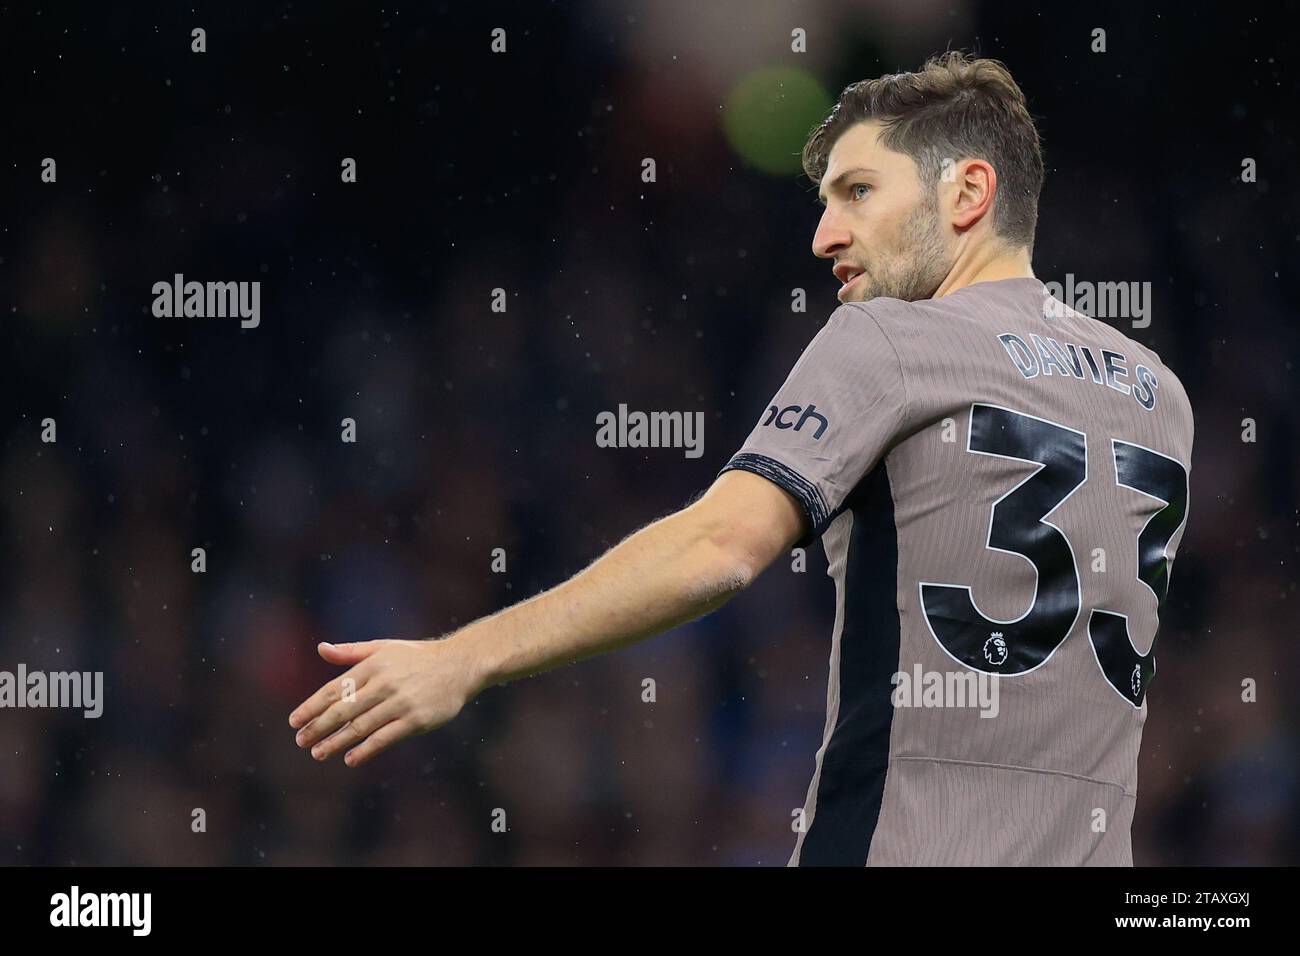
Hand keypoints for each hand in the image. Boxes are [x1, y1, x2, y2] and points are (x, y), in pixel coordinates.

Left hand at [289, 637, 482, 766]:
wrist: (460, 665)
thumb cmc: (418, 657)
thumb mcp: (384, 648)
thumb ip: (351, 652)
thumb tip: (321, 649)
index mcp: (373, 665)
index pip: (335, 689)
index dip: (311, 706)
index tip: (294, 721)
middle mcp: (384, 683)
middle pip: (343, 709)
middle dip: (318, 727)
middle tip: (300, 741)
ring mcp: (400, 703)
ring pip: (360, 726)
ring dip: (336, 741)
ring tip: (317, 753)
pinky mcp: (416, 720)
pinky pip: (385, 738)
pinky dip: (365, 750)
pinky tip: (350, 759)